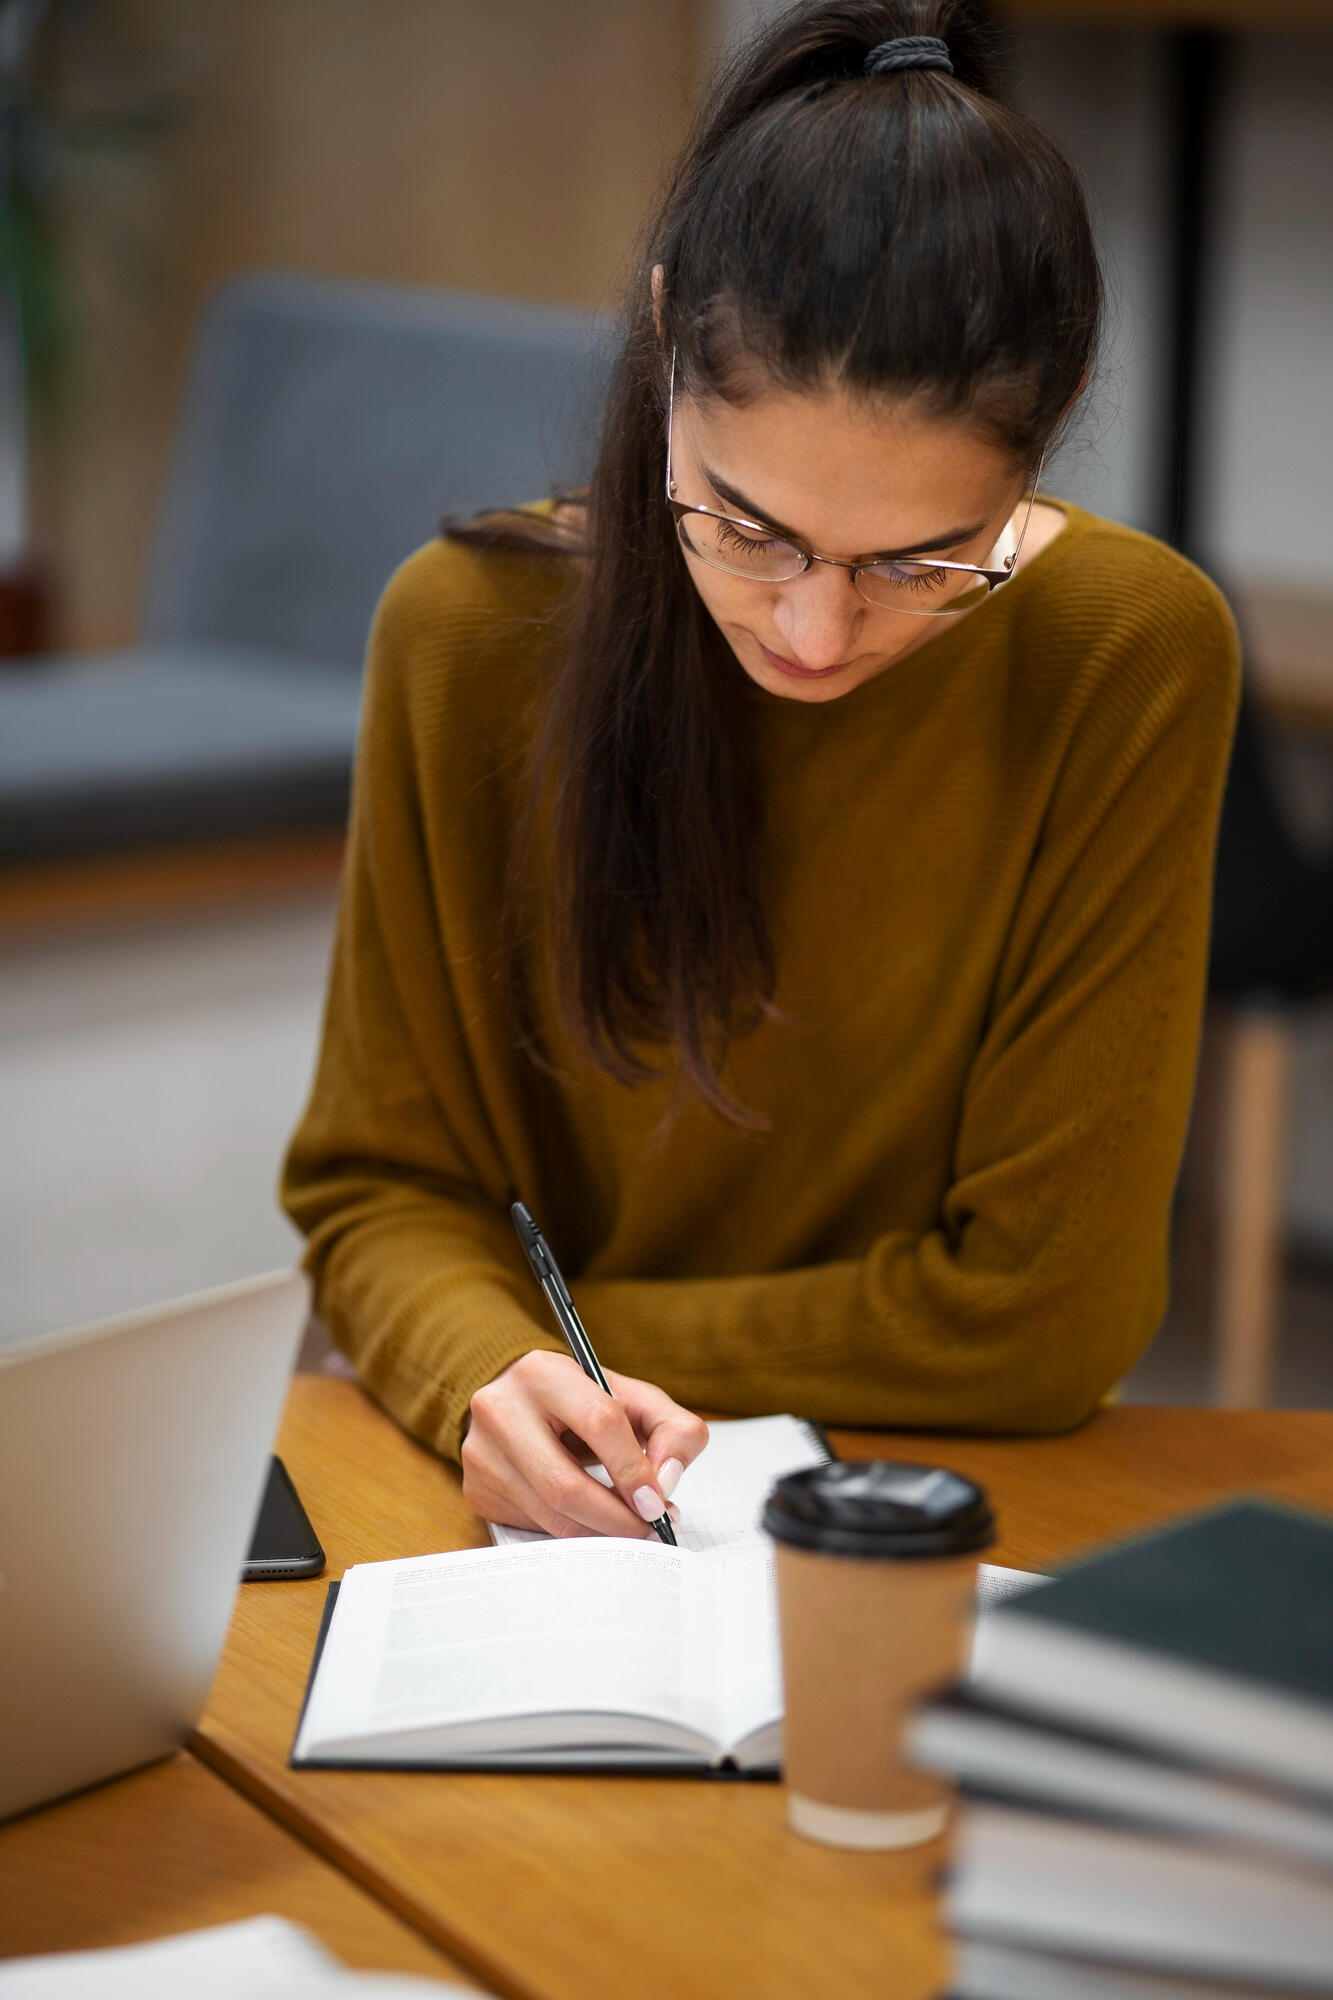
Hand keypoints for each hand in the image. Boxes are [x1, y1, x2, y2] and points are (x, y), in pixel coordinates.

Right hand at [461, 1350, 708, 1538]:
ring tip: (629, 1528)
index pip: (598, 1422)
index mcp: (543, 1372)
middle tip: (648, 1529)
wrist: (522, 1402)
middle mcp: (499, 1408)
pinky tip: (593, 1523)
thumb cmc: (586, 1402)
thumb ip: (673, 1429)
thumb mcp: (635, 1399)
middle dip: (616, 1518)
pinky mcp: (476, 1489)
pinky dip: (572, 1534)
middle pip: (565, 1484)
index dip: (633, 1469)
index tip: (657, 1502)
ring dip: (598, 1533)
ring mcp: (481, 1452)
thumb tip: (666, 1481)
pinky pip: (532, 1528)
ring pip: (548, 1514)